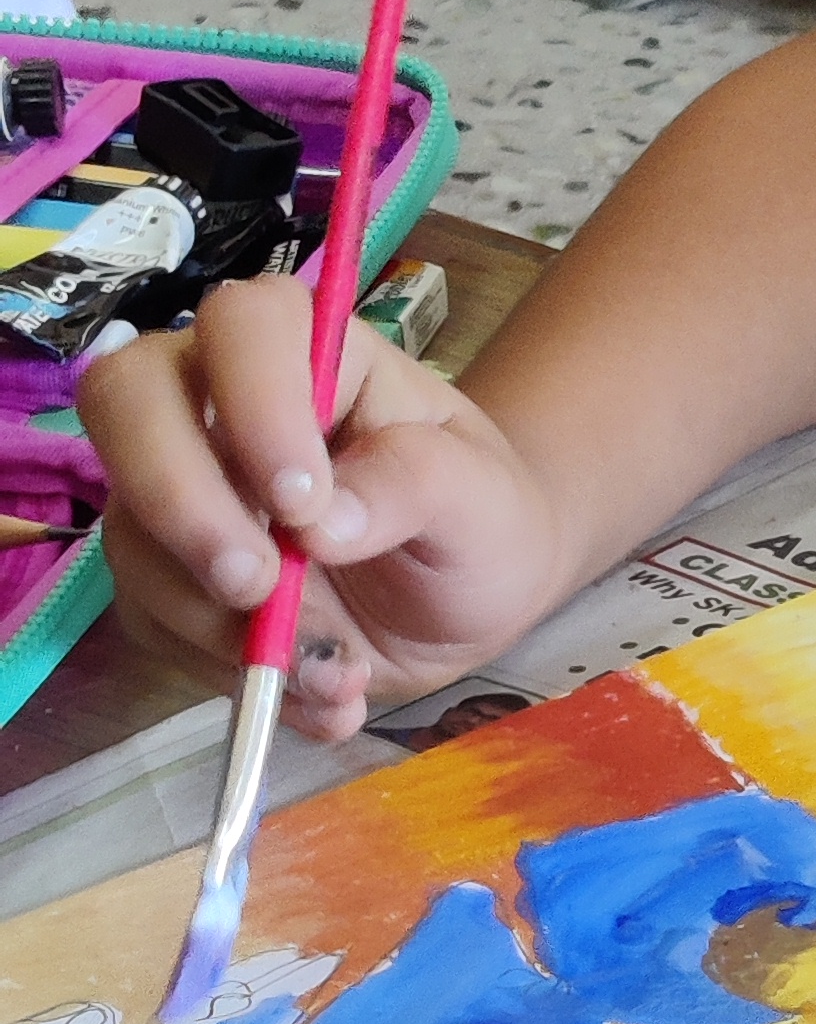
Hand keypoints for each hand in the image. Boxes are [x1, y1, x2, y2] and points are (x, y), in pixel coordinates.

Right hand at [78, 276, 574, 741]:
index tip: (306, 503)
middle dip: (181, 503)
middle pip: (125, 399)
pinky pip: (154, 620)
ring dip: (218, 621)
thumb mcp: (482, 498)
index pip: (242, 325)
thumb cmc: (477, 517)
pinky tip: (318, 698)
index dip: (255, 405)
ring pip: (133, 532)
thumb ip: (416, 483)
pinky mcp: (167, 577)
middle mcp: (216, 402)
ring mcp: (177, 486)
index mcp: (308, 351)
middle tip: (258, 586)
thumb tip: (323, 524)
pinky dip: (229, 674)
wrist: (463, 594)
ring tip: (335, 672)